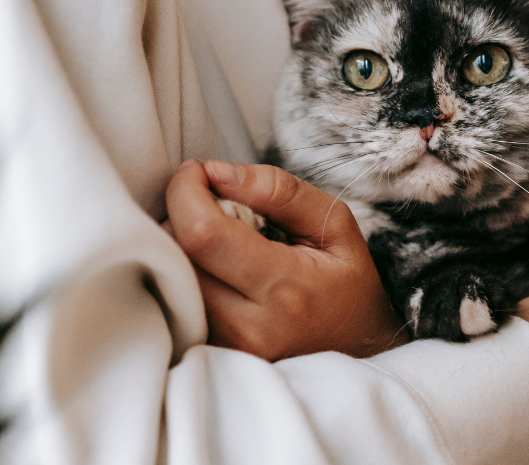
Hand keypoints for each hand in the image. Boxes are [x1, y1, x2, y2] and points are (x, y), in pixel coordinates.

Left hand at [165, 160, 405, 360]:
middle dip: (178, 215)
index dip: (186, 191)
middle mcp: (249, 327)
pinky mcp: (211, 356)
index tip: (197, 171)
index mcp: (285, 288)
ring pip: (167, 281)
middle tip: (210, 206)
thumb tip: (215, 171)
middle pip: (175, 256)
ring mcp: (226, 349)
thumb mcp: (334, 223)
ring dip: (177, 246)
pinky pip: (172, 305)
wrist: (361, 350)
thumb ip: (277, 190)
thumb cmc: (346, 282)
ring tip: (216, 240)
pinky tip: (211, 269)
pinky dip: (181, 275)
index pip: (203, 233)